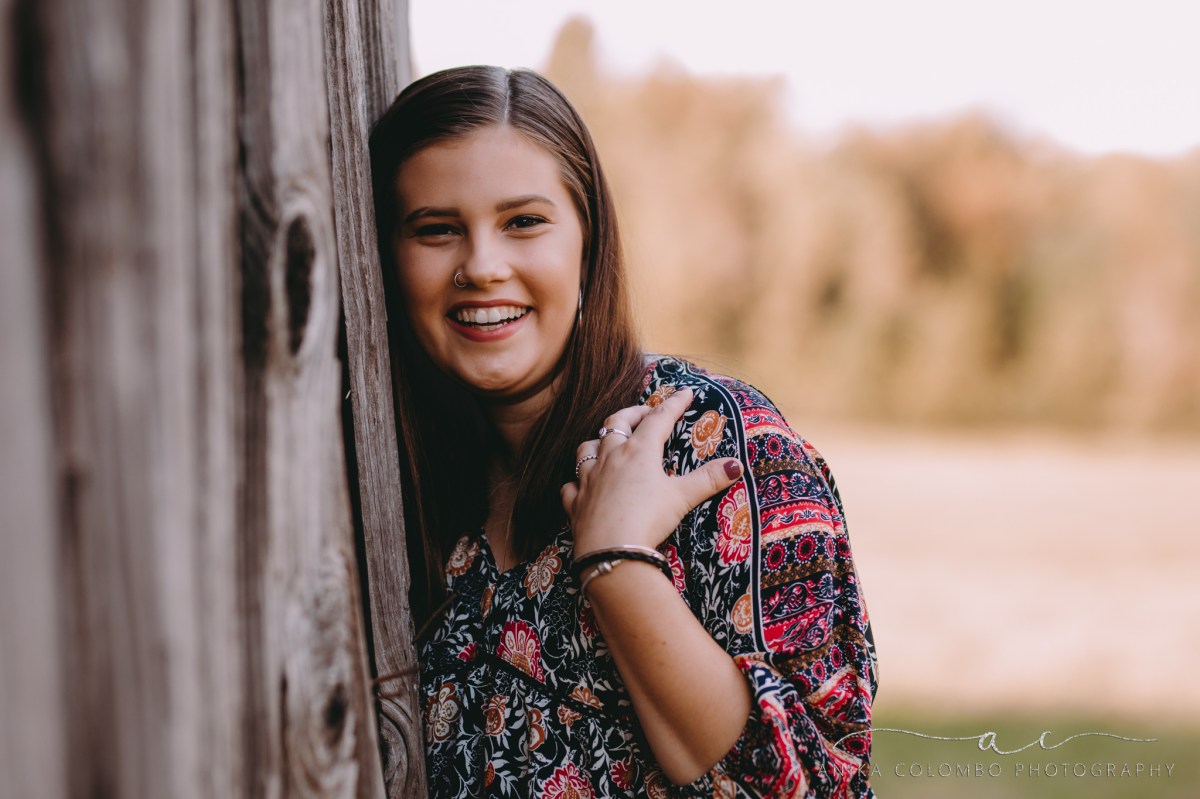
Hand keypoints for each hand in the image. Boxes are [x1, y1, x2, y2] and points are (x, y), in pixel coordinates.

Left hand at [561, 387, 743, 555]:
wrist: (611, 551)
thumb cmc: (648, 519)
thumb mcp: (682, 498)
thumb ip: (708, 480)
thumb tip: (736, 465)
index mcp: (639, 452)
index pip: (659, 419)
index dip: (674, 404)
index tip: (685, 393)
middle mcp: (610, 458)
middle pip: (617, 424)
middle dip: (632, 414)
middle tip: (644, 412)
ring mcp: (588, 479)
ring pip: (587, 450)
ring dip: (598, 442)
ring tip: (608, 443)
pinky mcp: (576, 502)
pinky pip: (571, 486)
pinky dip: (577, 482)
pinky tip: (581, 485)